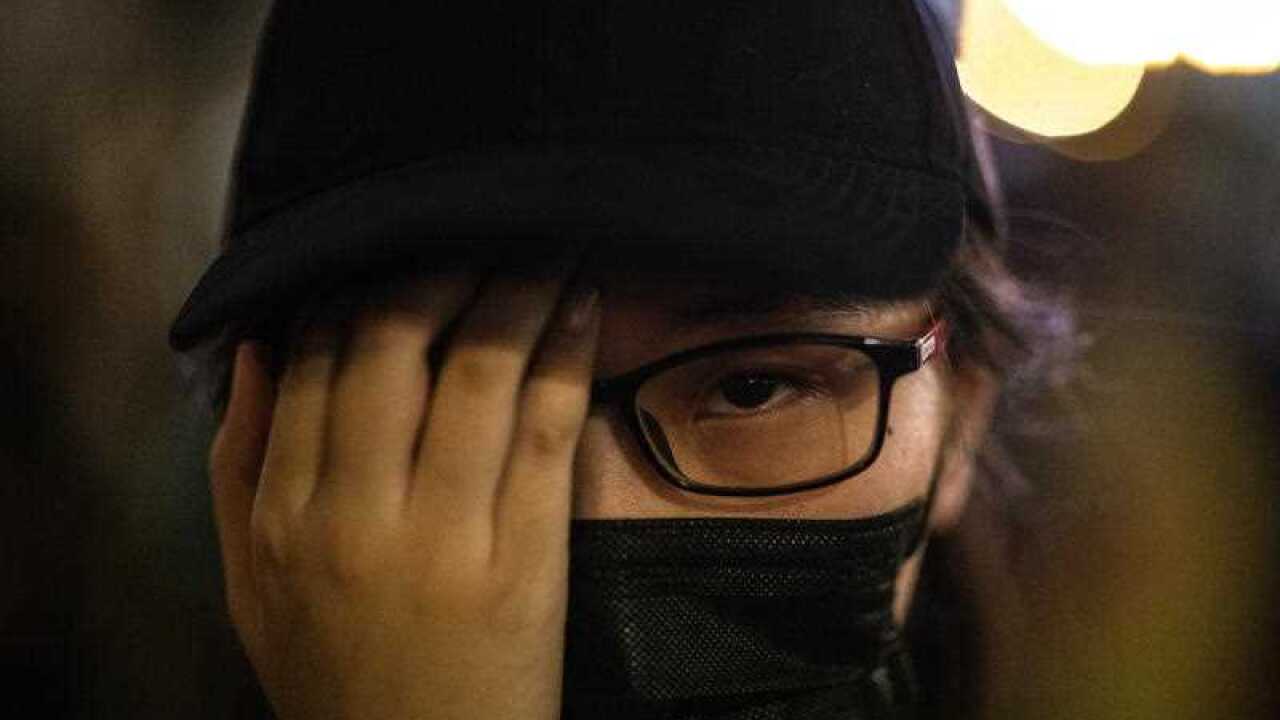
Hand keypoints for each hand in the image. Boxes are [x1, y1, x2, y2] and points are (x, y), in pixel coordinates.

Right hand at [208, 262, 599, 719]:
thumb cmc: (337, 672)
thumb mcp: (253, 580)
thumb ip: (242, 463)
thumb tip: (262, 346)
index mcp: (286, 513)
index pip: (321, 357)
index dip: (367, 281)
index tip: (408, 245)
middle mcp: (358, 515)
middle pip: (396, 342)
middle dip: (444, 264)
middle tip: (483, 224)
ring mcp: (444, 538)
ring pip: (479, 370)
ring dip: (518, 286)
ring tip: (547, 240)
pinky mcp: (522, 562)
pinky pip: (546, 429)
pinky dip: (566, 352)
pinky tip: (581, 304)